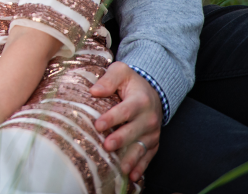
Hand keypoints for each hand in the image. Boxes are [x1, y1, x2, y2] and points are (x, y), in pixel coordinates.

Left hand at [90, 61, 161, 181]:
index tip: (98, 125)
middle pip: (133, 131)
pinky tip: (133, 176)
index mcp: (140, 100)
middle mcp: (148, 118)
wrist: (152, 92)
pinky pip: (148, 156)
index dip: (111, 118)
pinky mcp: (153, 143)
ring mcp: (152, 133)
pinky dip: (141, 167)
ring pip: (141, 147)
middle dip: (120, 140)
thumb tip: (94, 90)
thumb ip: (108, 79)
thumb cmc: (131, 83)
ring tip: (121, 168)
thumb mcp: (121, 72)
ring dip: (131, 158)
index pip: (125, 110)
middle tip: (107, 146)